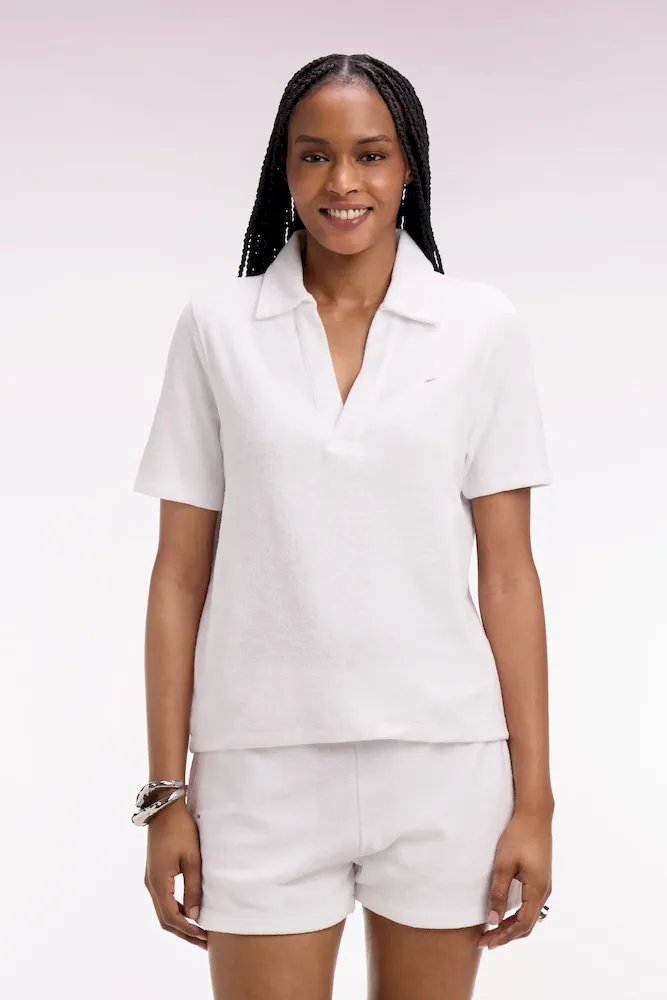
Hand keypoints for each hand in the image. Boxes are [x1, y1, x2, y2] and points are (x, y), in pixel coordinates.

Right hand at [144, 800, 207, 949]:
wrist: (164, 808)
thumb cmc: (181, 830)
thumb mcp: (192, 859)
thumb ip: (194, 888)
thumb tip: (195, 916)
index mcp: (159, 883)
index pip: (172, 918)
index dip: (188, 931)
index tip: (205, 938)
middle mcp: (151, 884)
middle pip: (165, 919)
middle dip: (184, 932)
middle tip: (204, 942)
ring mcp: (151, 879)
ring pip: (163, 910)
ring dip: (180, 922)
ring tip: (199, 930)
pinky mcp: (155, 873)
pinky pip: (164, 899)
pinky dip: (176, 910)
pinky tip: (190, 911)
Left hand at [477, 806, 552, 949]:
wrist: (535, 814)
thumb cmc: (518, 836)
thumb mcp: (504, 865)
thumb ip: (498, 893)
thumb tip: (493, 920)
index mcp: (537, 890)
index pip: (521, 924)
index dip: (503, 936)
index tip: (485, 941)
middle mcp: (544, 891)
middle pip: (527, 924)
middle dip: (506, 935)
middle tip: (486, 941)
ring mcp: (544, 885)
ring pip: (529, 916)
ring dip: (512, 926)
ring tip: (493, 931)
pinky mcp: (540, 878)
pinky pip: (530, 905)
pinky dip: (517, 915)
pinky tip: (504, 913)